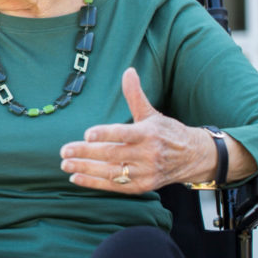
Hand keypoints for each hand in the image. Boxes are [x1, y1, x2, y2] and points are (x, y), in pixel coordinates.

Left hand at [58, 68, 217, 193]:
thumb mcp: (152, 113)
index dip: (105, 134)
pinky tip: (76, 178)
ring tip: (66, 164)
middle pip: (112, 154)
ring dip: (86, 169)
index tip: (87, 134)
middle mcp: (148, 154)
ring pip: (111, 172)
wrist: (193, 157)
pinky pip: (115, 185)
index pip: (124, 134)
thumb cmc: (167, 132)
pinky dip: (94, 183)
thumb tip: (128, 71)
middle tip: (64, 151)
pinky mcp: (142, 186)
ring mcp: (145, 172)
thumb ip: (135, 95)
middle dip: (86, 153)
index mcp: (149, 133)